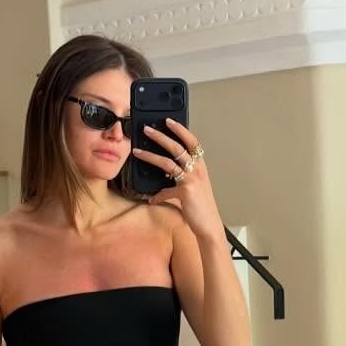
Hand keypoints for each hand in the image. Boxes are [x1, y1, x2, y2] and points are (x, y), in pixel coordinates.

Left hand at [132, 119, 221, 240]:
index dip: (180, 129)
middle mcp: (197, 169)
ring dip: (150, 156)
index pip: (191, 141)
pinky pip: (166, 190)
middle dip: (160, 136)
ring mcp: (191, 179)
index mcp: (200, 165)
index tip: (168, 121)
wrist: (209, 225)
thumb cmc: (202, 206)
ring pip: (167, 162)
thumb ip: (183, 177)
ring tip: (137, 151)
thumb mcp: (195, 187)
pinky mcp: (185, 192)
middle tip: (146, 130)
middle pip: (176, 147)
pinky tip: (151, 200)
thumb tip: (168, 172)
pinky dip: (157, 196)